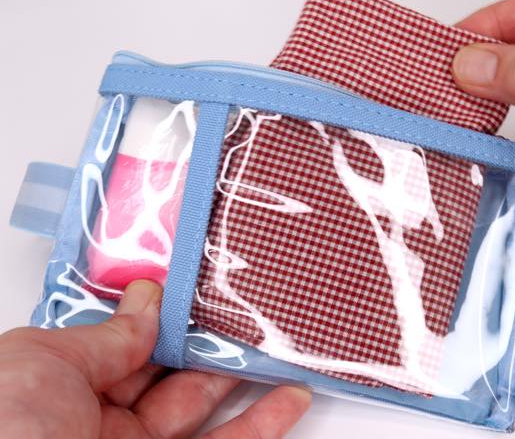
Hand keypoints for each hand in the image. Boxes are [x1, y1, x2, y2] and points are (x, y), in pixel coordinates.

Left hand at [0, 281, 310, 437]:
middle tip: (247, 310)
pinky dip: (265, 424)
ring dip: (246, 377)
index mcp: (63, 387)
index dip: (165, 313)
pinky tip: (288, 398)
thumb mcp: (44, 362)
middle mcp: (102, 421)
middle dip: (209, 340)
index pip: (128, 341)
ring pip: (205, 407)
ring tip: (276, 346)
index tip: (199, 287)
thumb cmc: (3, 430)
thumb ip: (106, 334)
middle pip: (172, 371)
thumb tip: (148, 300)